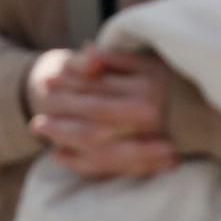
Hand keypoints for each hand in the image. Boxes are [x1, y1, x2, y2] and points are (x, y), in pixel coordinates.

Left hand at [27, 46, 176, 176]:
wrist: (181, 107)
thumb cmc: (147, 77)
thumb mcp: (133, 59)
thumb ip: (107, 56)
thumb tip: (85, 53)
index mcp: (150, 87)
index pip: (99, 88)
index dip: (70, 83)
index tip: (47, 78)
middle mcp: (150, 116)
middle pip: (94, 116)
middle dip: (63, 109)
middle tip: (40, 101)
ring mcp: (144, 142)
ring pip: (93, 141)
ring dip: (61, 134)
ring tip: (39, 125)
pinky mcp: (137, 162)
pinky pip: (100, 167)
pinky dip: (75, 162)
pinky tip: (56, 154)